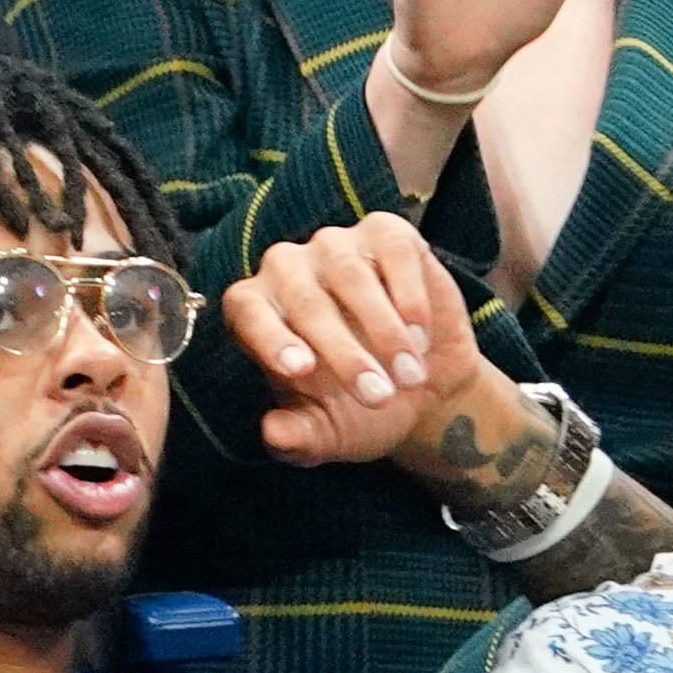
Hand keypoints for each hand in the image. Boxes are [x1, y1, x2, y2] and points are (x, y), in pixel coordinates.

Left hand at [224, 214, 488, 464]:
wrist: (426, 390)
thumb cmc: (361, 409)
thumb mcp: (328, 433)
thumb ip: (297, 437)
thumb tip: (273, 434)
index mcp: (258, 312)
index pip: (247, 310)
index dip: (270, 337)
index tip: (302, 371)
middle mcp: (289, 269)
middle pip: (304, 299)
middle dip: (345, 353)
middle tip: (379, 397)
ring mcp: (336, 246)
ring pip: (349, 273)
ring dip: (383, 329)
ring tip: (409, 376)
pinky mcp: (385, 235)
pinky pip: (393, 252)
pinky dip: (409, 295)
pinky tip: (421, 335)